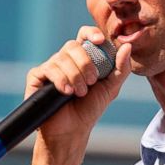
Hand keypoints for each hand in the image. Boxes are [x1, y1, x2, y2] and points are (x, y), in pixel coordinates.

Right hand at [24, 26, 131, 161]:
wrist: (72, 130)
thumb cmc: (90, 109)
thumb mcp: (111, 88)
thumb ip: (121, 68)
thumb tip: (127, 46)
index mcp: (82, 58)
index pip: (84, 35)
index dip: (91, 33)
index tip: (100, 41)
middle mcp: (65, 59)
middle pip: (73, 45)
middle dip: (85, 63)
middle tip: (92, 81)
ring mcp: (50, 67)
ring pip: (61, 58)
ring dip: (74, 76)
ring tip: (79, 93)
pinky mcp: (37, 77)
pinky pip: (48, 69)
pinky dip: (60, 80)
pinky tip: (66, 92)